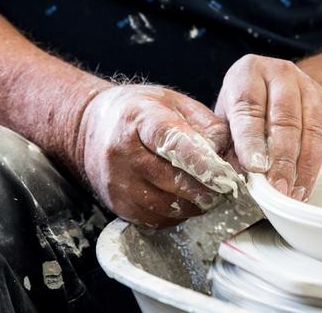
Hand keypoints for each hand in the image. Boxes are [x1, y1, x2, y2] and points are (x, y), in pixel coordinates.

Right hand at [78, 85, 238, 227]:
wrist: (90, 128)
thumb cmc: (139, 113)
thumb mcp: (174, 103)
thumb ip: (206, 125)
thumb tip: (231, 155)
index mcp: (140, 119)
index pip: (172, 143)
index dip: (202, 161)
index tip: (225, 173)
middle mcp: (123, 153)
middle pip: (173, 179)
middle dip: (207, 187)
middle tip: (227, 187)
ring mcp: (118, 182)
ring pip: (168, 205)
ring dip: (195, 204)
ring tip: (209, 193)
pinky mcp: (118, 205)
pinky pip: (157, 219)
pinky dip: (178, 214)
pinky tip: (186, 200)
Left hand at [215, 54, 321, 200]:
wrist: (279, 89)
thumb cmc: (247, 109)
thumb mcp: (227, 119)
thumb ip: (226, 143)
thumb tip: (233, 175)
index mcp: (248, 73)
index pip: (249, 108)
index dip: (252, 140)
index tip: (254, 167)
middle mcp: (281, 74)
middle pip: (285, 118)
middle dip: (282, 159)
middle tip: (277, 188)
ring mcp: (308, 86)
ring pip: (311, 128)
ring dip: (303, 166)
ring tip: (293, 193)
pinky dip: (316, 165)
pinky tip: (305, 184)